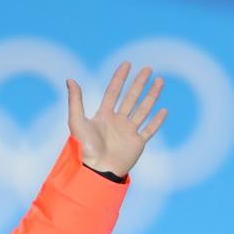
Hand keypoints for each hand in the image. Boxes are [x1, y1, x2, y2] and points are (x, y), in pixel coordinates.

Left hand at [65, 62, 167, 176]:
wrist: (96, 169)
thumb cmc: (84, 147)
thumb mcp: (77, 121)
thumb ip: (75, 101)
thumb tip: (70, 79)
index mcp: (103, 116)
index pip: (113, 92)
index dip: (120, 78)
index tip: (127, 64)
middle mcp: (117, 122)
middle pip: (131, 98)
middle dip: (139, 83)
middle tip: (148, 69)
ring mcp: (128, 132)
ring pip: (143, 110)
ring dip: (152, 96)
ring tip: (160, 81)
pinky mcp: (137, 144)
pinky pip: (149, 130)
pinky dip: (157, 121)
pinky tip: (163, 110)